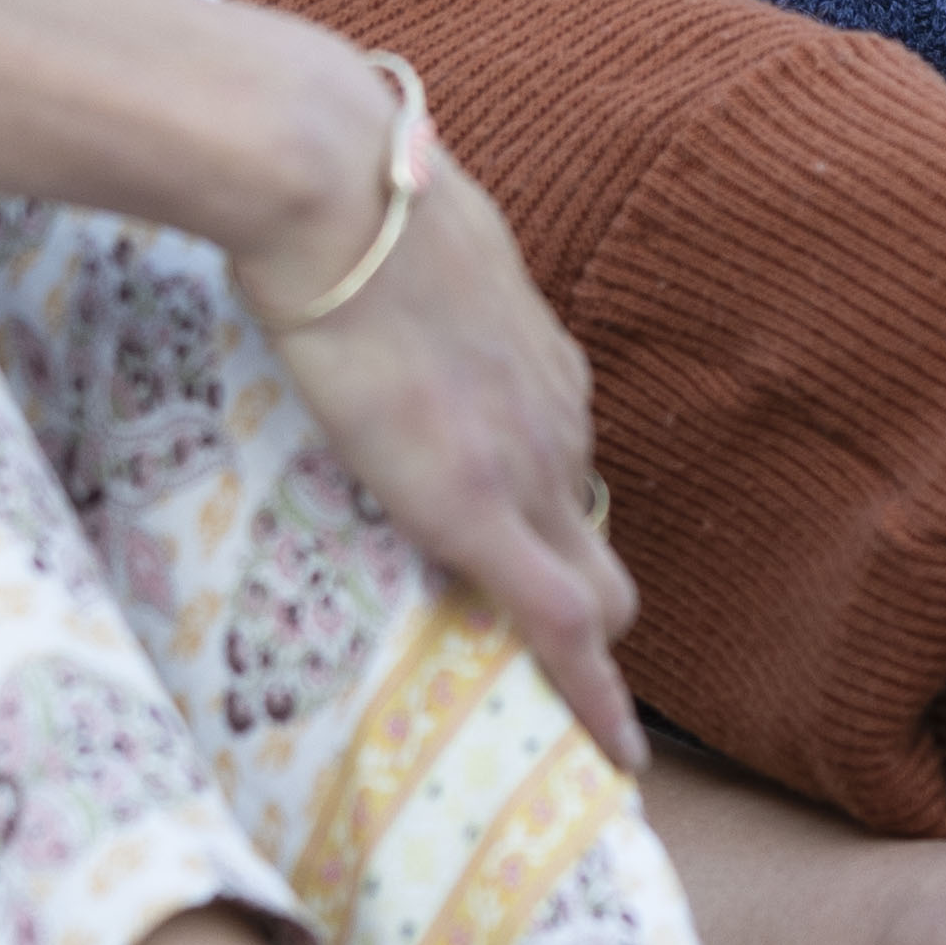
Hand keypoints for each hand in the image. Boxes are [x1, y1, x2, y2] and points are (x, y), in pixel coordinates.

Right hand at [227, 41, 642, 771]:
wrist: (335, 186)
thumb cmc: (344, 193)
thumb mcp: (405, 247)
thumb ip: (418, 294)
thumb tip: (374, 278)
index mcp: (535, 360)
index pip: (564, 468)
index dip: (562, 535)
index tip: (561, 583)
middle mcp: (555, 416)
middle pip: (595, 542)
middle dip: (582, 609)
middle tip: (546, 675)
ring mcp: (531, 463)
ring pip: (590, 585)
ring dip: (569, 642)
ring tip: (550, 719)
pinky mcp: (485, 510)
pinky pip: (561, 628)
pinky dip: (590, 698)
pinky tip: (610, 758)